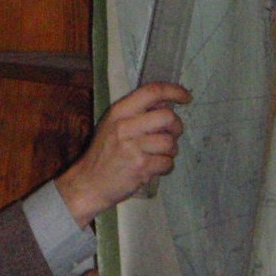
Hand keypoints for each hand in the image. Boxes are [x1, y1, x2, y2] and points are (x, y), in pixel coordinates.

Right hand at [56, 82, 190, 226]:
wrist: (89, 183)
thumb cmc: (103, 153)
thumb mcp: (112, 124)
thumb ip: (136, 112)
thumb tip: (167, 103)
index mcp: (119, 111)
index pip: (152, 92)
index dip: (174, 91)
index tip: (186, 97)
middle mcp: (125, 126)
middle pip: (167, 117)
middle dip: (177, 126)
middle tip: (172, 134)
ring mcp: (133, 148)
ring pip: (170, 143)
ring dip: (171, 151)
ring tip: (159, 154)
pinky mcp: (140, 168)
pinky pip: (167, 163)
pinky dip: (166, 166)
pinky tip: (154, 167)